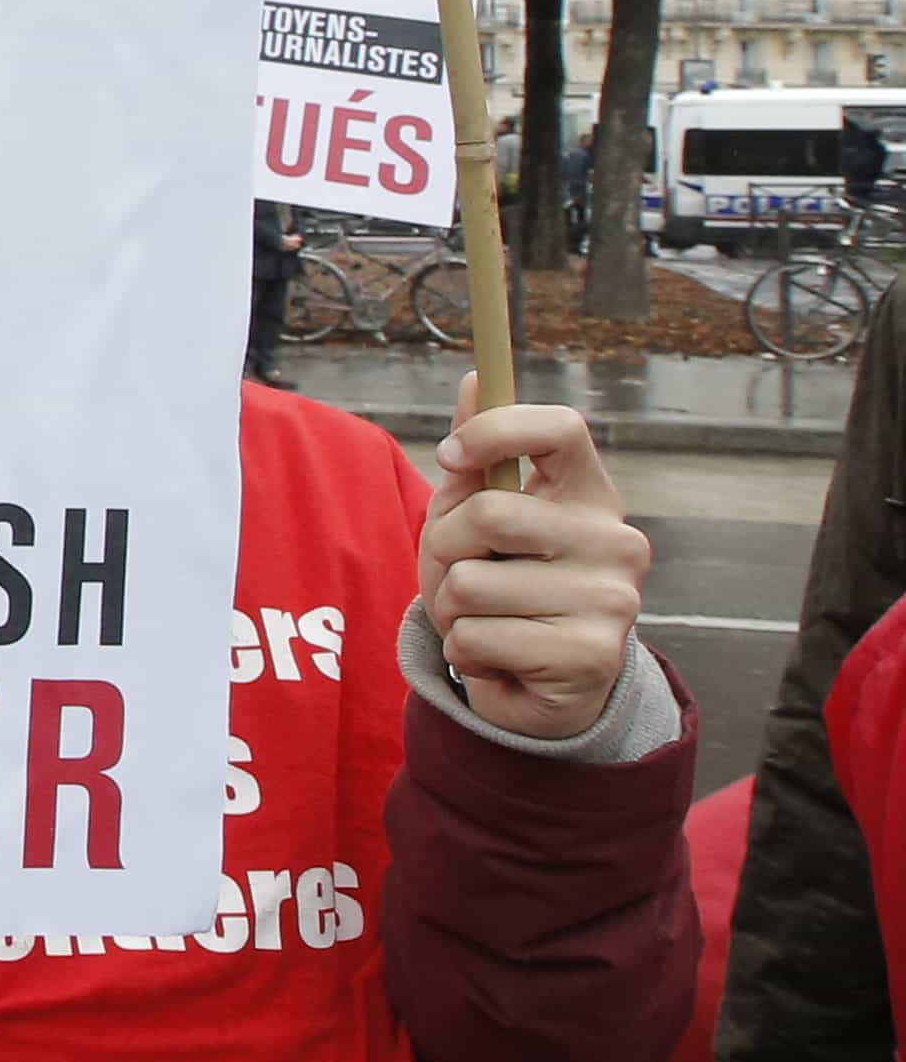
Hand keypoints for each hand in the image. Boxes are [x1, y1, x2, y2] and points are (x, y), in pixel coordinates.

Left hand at [422, 386, 651, 741]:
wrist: (536, 685)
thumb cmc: (500, 585)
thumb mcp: (476, 517)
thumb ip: (477, 456)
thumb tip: (475, 377)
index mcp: (590, 494)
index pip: (560, 427)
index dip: (493, 432)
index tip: (452, 458)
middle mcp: (616, 540)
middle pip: (489, 514)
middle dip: (446, 549)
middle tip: (466, 575)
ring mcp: (612, 600)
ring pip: (470, 585)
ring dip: (452, 610)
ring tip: (486, 621)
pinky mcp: (590, 656)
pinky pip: (475, 639)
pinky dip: (465, 653)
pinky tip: (500, 659)